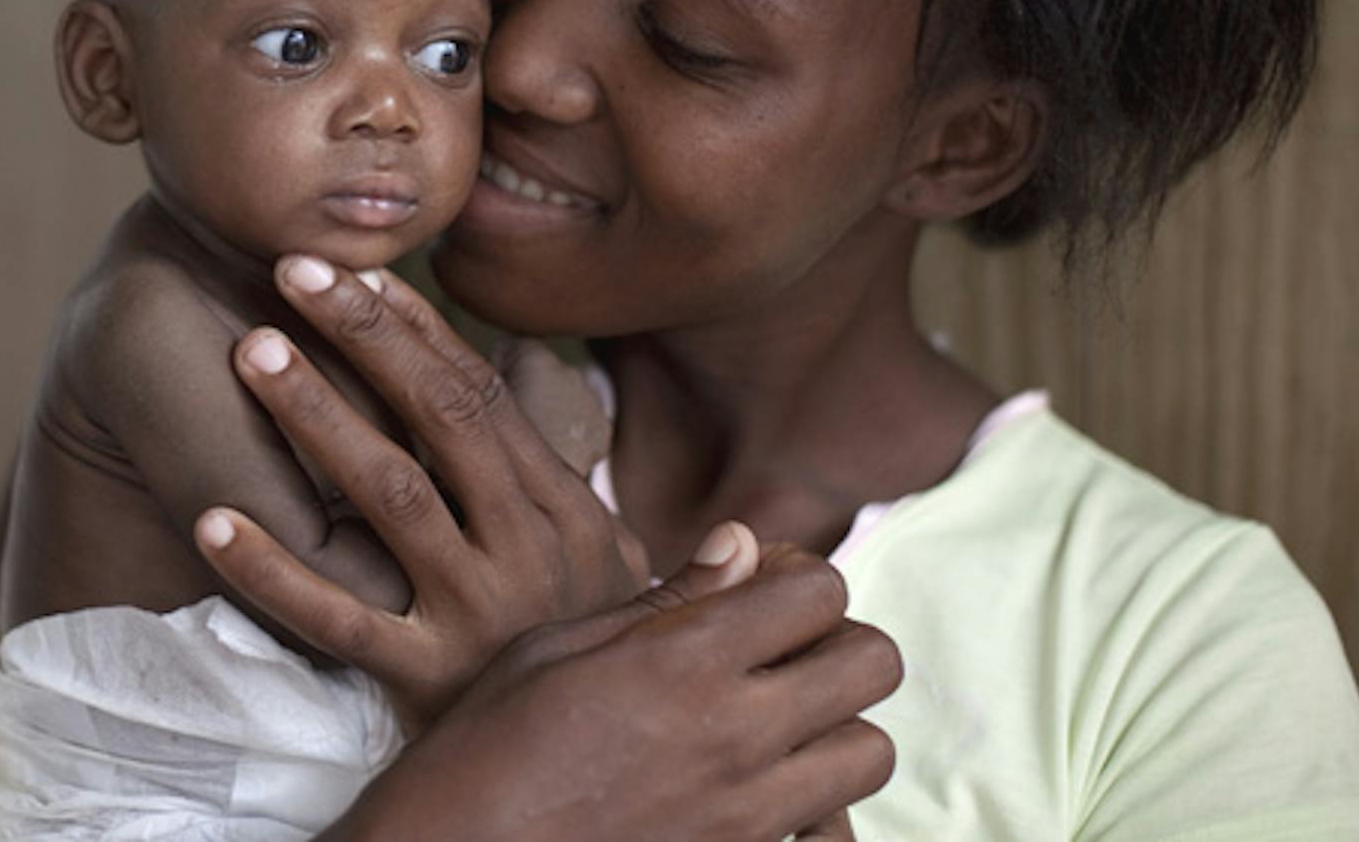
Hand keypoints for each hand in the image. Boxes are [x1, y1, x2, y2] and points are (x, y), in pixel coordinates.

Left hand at [193, 255, 649, 727]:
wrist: (610, 782)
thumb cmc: (593, 657)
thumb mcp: (611, 568)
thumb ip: (570, 478)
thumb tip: (559, 369)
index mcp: (564, 510)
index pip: (482, 396)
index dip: (416, 329)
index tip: (356, 272)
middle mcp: (526, 548)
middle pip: (439, 418)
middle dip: (364, 334)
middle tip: (291, 269)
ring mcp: (476, 614)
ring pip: (390, 496)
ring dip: (319, 417)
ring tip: (253, 350)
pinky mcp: (426, 681)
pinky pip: (338, 619)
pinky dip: (273, 571)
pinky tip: (211, 522)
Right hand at [335, 543, 897, 841]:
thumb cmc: (484, 748)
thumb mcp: (557, 649)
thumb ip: (664, 601)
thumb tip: (742, 545)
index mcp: (685, 659)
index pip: (821, 589)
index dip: (796, 575)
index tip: (758, 587)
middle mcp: (735, 734)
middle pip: (874, 661)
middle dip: (838, 641)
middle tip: (782, 649)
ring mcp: (748, 813)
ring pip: (872, 752)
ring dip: (838, 727)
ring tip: (778, 723)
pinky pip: (831, 833)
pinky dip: (819, 811)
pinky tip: (764, 794)